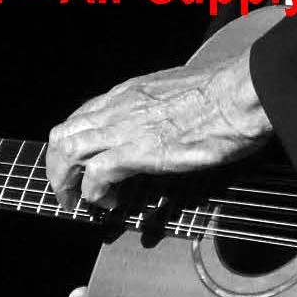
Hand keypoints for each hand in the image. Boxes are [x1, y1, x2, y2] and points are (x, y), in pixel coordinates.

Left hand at [46, 51, 269, 210]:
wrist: (240, 94)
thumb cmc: (225, 92)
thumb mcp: (183, 93)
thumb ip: (165, 108)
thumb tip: (171, 125)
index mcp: (131, 92)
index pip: (84, 114)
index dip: (75, 141)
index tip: (79, 162)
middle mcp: (119, 107)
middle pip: (63, 134)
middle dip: (56, 165)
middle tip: (66, 189)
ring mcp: (124, 129)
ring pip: (67, 153)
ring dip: (64, 183)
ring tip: (75, 202)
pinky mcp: (137, 152)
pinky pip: (96, 177)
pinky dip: (94, 195)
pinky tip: (108, 205)